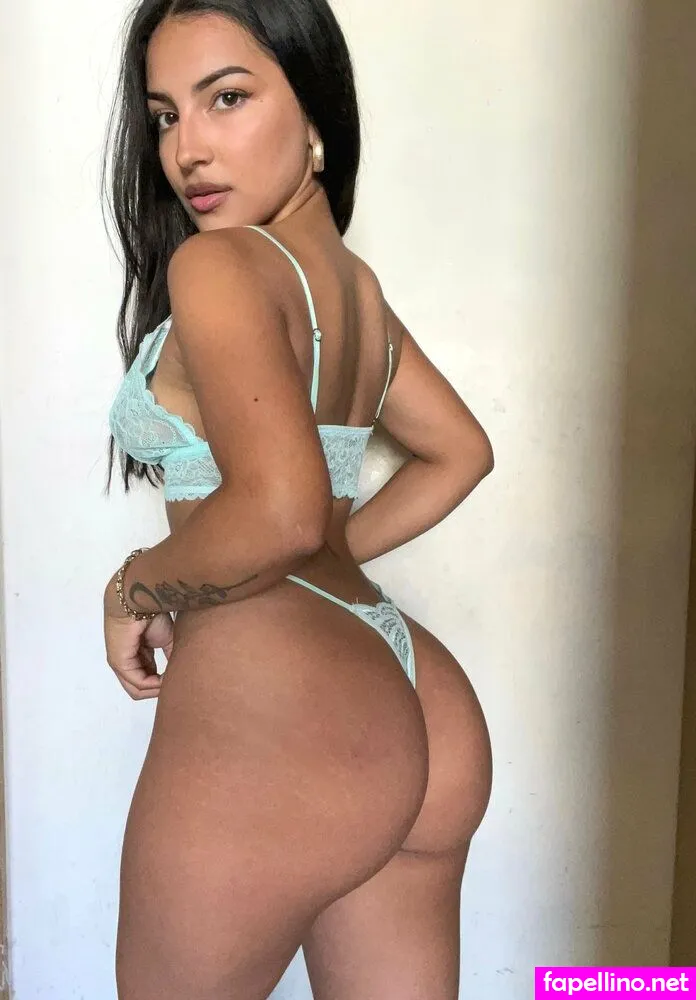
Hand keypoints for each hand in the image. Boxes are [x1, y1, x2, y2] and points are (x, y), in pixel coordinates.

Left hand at [103, 574, 173, 699]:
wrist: (138, 599)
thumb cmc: (151, 614)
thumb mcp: (167, 639)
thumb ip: (171, 657)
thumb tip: (181, 672)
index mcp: (135, 657)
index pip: (146, 680)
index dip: (162, 683)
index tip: (177, 679)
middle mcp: (125, 663)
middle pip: (140, 690)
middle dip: (159, 690)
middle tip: (175, 685)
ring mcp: (119, 664)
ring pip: (137, 690)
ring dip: (157, 689)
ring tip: (171, 681)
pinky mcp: (119, 663)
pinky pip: (138, 683)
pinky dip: (154, 685)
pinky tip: (165, 678)